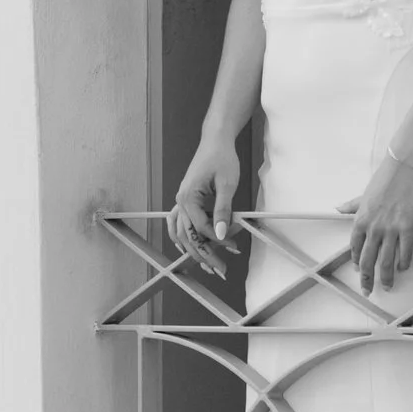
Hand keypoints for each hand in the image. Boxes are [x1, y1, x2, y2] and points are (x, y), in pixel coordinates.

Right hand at [168, 133, 241, 276]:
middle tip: (221, 271)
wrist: (215, 140)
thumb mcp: (227, 184)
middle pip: (189, 236)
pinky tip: (188, 248)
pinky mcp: (185, 200)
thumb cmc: (222, 158)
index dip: (218, 241)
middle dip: (204, 255)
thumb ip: (223, 210)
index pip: (201, 228)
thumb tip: (221, 234)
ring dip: (193, 250)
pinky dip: (181, 238)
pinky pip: (178, 223)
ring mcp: (181, 201)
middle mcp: (180, 202)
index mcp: (188, 198)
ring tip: (208, 266)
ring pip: (181, 233)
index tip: (234, 249)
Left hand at [344, 150, 412, 297]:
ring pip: (386, 261)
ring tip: (388, 286)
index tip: (359, 270)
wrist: (405, 166)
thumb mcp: (364, 194)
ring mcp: (391, 229)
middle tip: (368, 289)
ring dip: (387, 277)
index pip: (355, 248)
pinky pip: (405, 252)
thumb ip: (352, 205)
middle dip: (367, 279)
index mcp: (361, 220)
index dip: (357, 262)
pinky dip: (404, 263)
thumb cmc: (386, 178)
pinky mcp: (408, 227)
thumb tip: (338, 208)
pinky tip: (404, 268)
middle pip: (368, 260)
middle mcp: (373, 228)